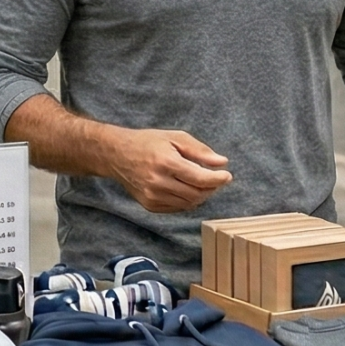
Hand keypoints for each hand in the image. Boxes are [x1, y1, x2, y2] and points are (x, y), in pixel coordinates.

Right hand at [103, 127, 231, 213]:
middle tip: (216, 179)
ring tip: (201, 182)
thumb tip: (221, 162)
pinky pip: (177, 208)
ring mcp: (153, 196)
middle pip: (197, 194)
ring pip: (189, 204)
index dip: (218, 179)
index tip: (227, 176)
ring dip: (200, 195)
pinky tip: (186, 188)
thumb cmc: (147, 142)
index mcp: (166, 163)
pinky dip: (187, 200)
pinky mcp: (149, 205)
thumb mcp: (175, 137)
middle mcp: (159, 183)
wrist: (117, 155)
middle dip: (211, 188)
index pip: (200, 179)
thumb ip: (200, 150)